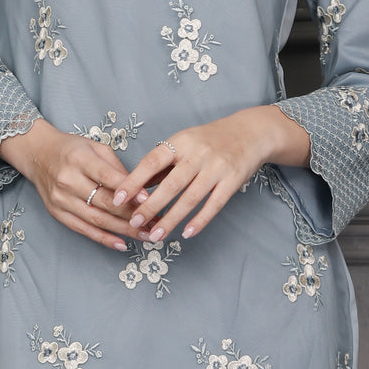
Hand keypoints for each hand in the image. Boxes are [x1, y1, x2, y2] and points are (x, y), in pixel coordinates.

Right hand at [0, 118, 143, 250]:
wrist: (37, 154)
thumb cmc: (71, 149)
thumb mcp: (96, 147)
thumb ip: (116, 168)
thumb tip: (140, 190)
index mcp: (79, 159)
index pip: (107, 177)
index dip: (129, 190)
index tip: (149, 200)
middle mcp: (68, 180)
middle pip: (104, 202)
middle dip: (133, 215)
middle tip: (155, 222)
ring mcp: (60, 199)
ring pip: (97, 220)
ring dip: (124, 230)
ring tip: (145, 235)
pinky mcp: (57, 213)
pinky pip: (83, 230)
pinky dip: (104, 239)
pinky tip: (121, 244)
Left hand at [110, 106, 311, 243]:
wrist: (250, 132)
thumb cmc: (210, 139)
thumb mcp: (183, 142)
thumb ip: (160, 165)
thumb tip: (134, 186)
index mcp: (181, 141)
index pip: (152, 162)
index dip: (133, 181)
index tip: (118, 198)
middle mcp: (198, 153)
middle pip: (170, 184)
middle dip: (150, 206)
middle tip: (133, 223)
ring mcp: (217, 167)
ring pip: (190, 198)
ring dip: (171, 219)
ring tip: (155, 235)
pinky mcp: (233, 181)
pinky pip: (214, 204)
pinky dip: (200, 220)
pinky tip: (186, 233)